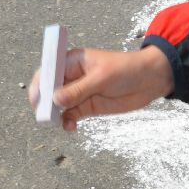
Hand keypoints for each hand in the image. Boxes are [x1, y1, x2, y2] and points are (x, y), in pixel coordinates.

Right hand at [27, 46, 172, 131]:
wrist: (150, 80)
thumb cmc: (127, 70)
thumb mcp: (102, 78)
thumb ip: (79, 90)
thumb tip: (56, 100)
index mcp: (72, 61)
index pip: (48, 71)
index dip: (40, 85)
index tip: (38, 99)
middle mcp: (72, 76)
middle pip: (49, 90)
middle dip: (45, 103)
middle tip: (46, 116)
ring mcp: (78, 92)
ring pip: (58, 106)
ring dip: (55, 116)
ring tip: (59, 123)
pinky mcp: (87, 106)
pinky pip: (70, 115)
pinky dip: (67, 122)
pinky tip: (70, 127)